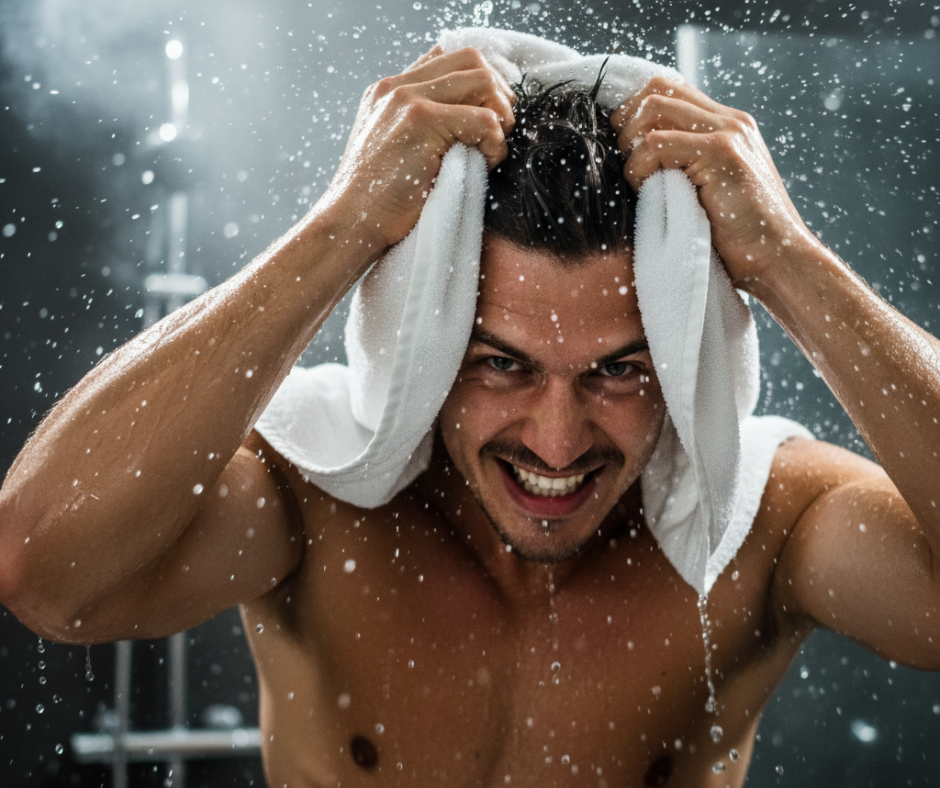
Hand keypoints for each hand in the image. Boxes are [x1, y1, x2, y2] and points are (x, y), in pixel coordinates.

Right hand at [318, 46, 514, 258]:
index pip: (448, 58)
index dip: (480, 83)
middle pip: (472, 59)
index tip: (489, 116)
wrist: (350, 222)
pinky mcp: (421, 121)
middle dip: (498, 94)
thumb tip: (464, 118)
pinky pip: (484, 119)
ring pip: (483, 82)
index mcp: (389, 90)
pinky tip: (484, 164)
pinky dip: (496, 143)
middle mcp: (397, 86)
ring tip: (491, 149)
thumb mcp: (390, 150)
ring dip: (500, 117)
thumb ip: (417, 126)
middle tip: (499, 131)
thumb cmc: (375, 199)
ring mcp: (408, 99)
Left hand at [611, 77, 819, 291]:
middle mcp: (730, 121)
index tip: (622, 149)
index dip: (634, 113)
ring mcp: (728, 132)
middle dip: (625, 123)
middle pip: (655, 89)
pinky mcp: (721, 152)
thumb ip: (684, 167)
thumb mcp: (707, 192)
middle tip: (624, 163)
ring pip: (652, 108)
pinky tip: (646, 191)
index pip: (668, 90)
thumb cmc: (738, 239)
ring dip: (631, 145)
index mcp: (727, 126)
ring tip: (638, 180)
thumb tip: (634, 160)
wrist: (779, 260)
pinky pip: (656, 143)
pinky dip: (638, 167)